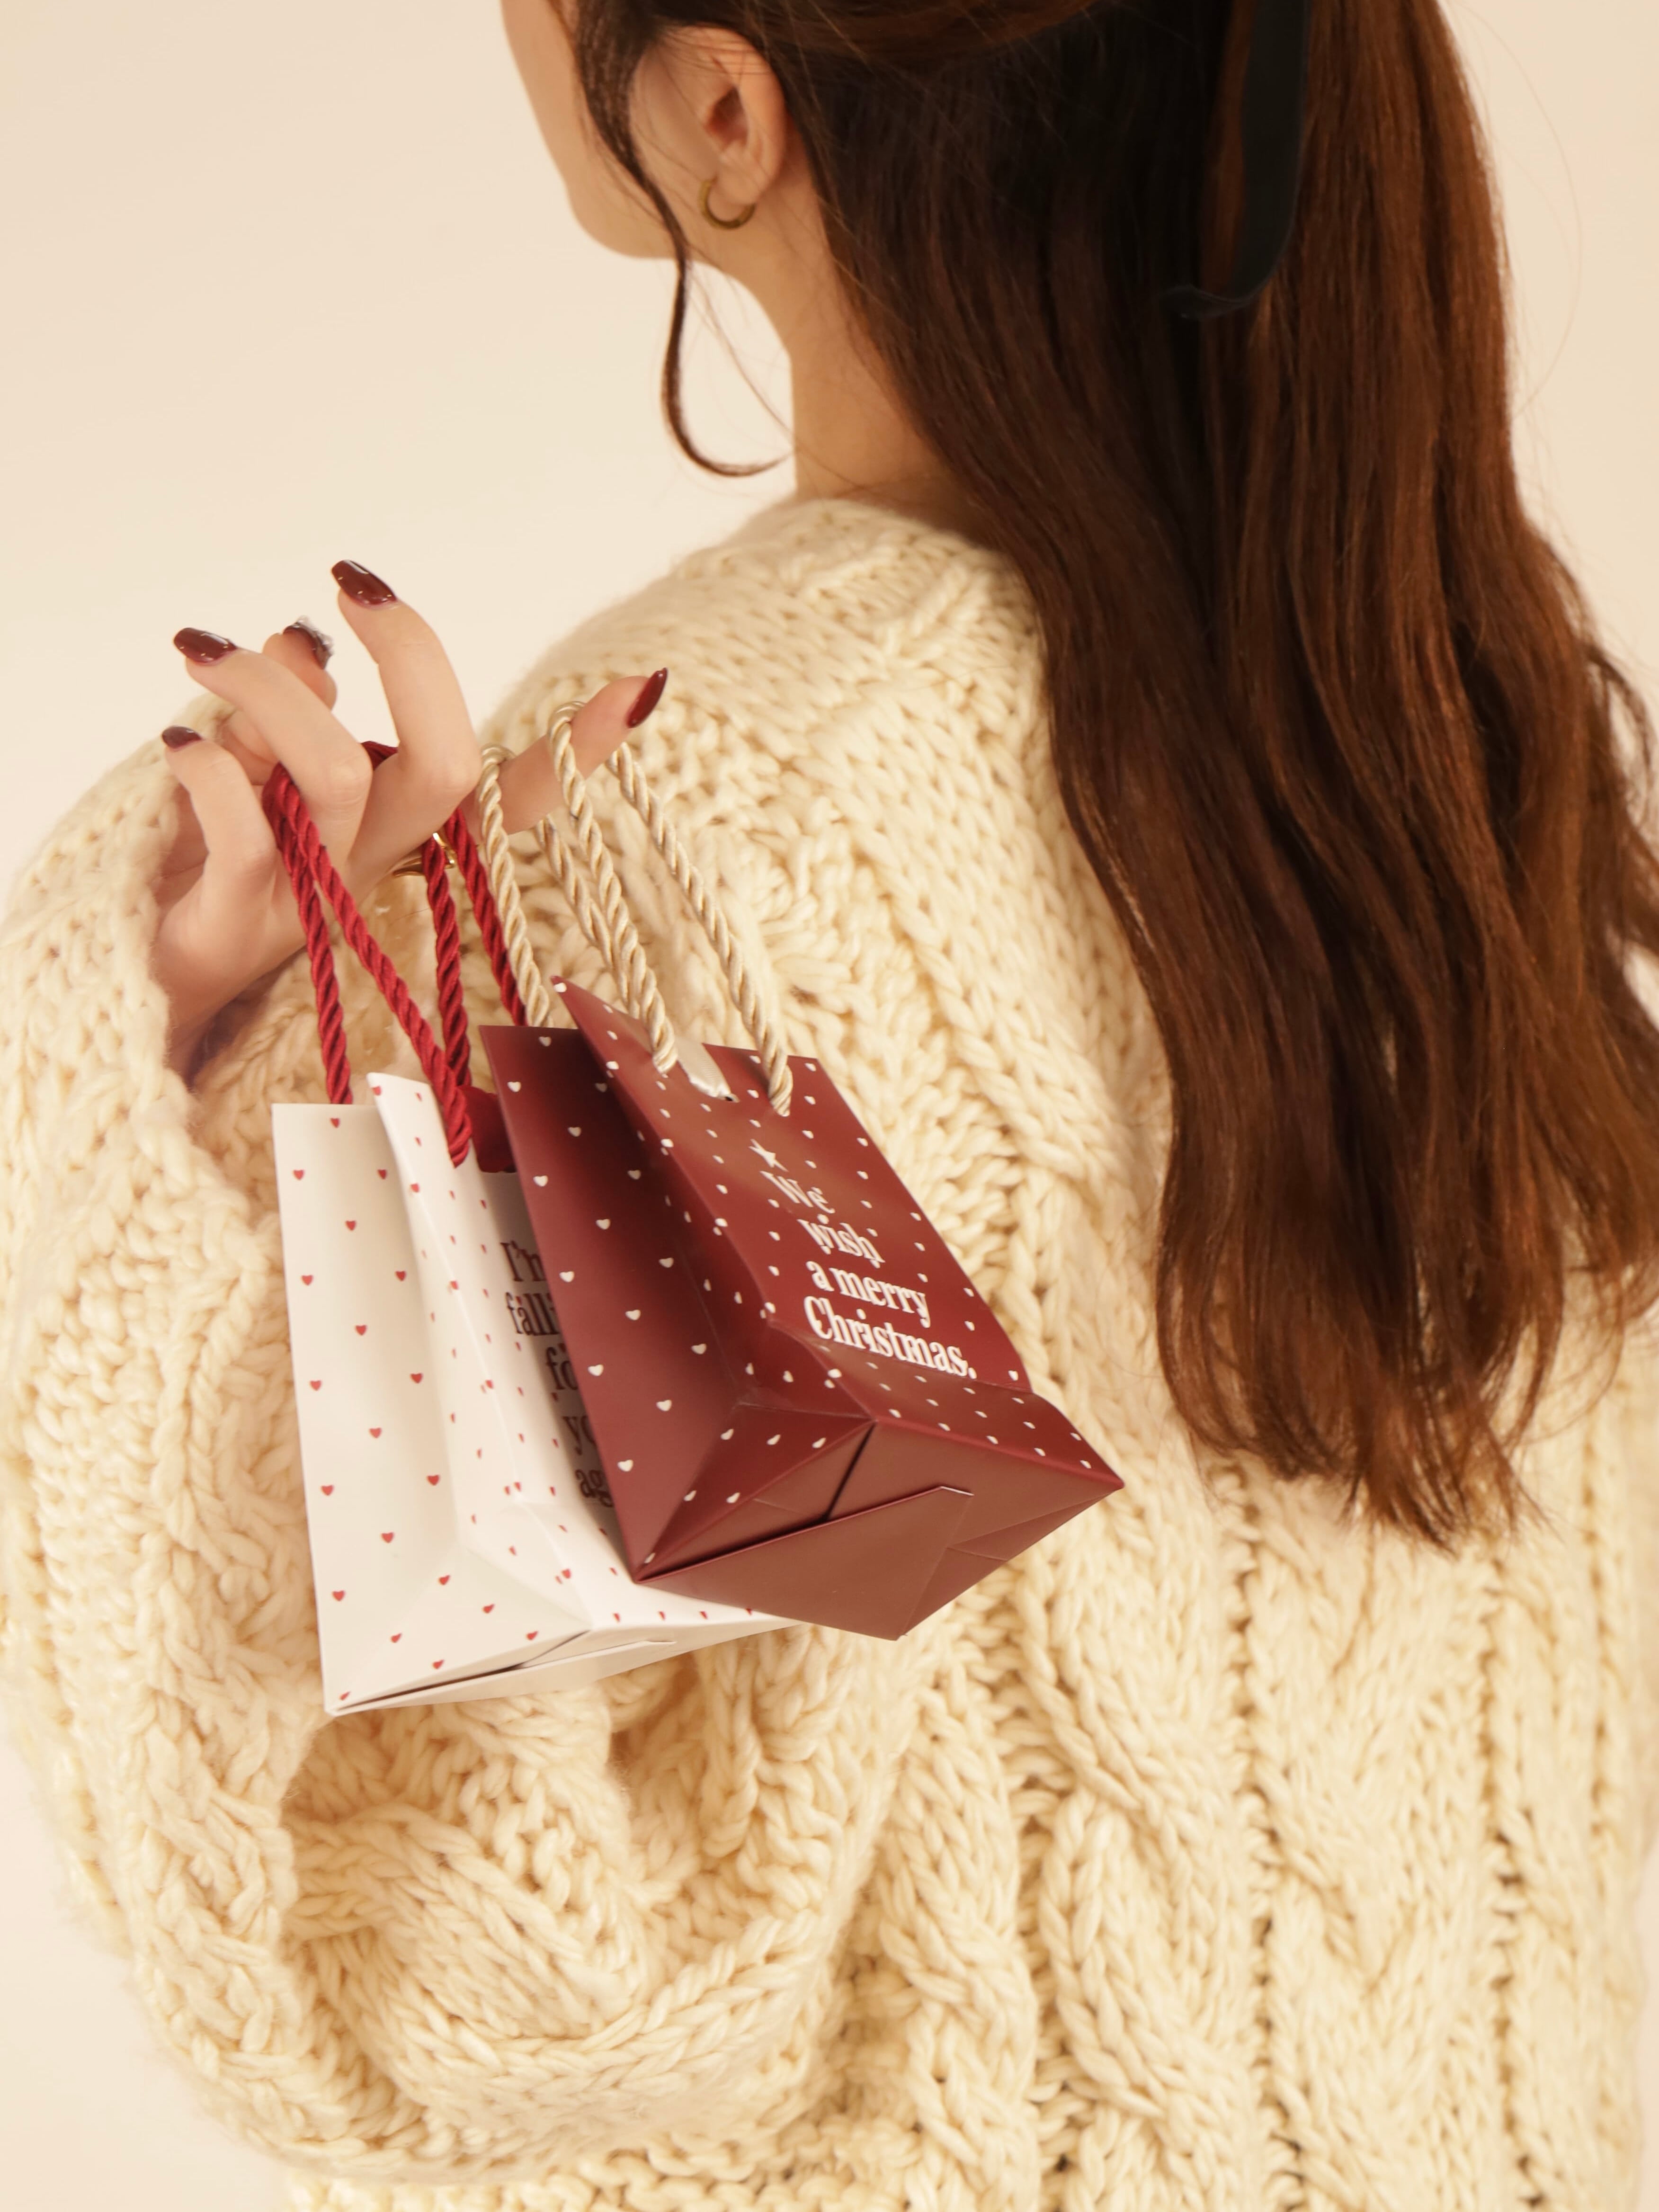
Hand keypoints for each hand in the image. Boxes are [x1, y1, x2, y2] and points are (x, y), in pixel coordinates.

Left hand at [154, 560, 666, 1082]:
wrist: (143, 978)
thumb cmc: (208, 865)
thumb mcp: (255, 771)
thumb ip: (287, 707)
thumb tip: (305, 641)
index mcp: (398, 831)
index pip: (511, 796)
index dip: (579, 752)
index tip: (639, 685)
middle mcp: (376, 865)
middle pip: (446, 765)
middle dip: (412, 656)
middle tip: (352, 584)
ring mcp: (317, 898)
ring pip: (338, 774)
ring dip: (267, 688)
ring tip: (199, 649)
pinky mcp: (239, 920)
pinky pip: (242, 831)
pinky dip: (206, 764)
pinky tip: (176, 738)